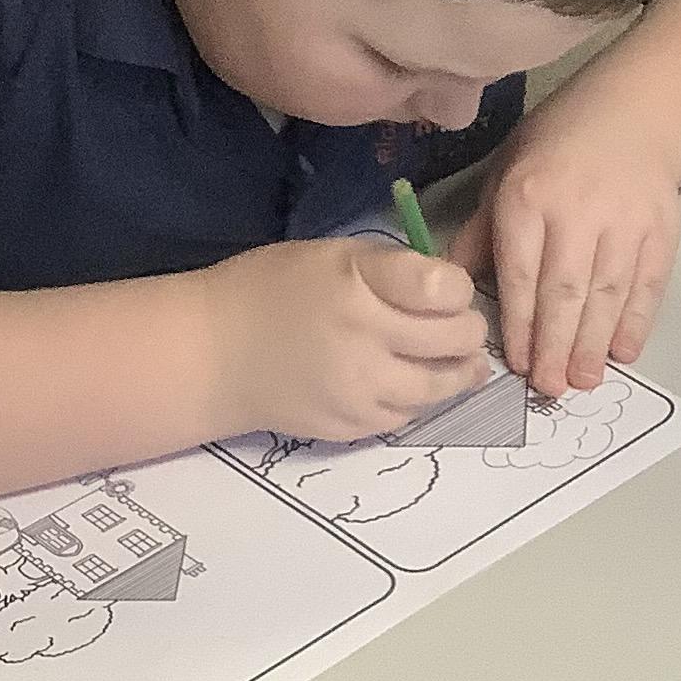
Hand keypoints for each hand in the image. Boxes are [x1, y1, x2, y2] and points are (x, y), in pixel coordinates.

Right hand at [207, 237, 489, 441]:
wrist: (212, 354)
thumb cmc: (271, 290)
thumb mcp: (332, 254)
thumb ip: (392, 270)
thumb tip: (452, 293)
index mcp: (358, 282)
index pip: (444, 288)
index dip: (459, 289)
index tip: (449, 291)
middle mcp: (364, 337)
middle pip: (455, 340)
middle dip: (468, 331)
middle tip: (461, 328)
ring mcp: (360, 389)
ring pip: (441, 386)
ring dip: (458, 372)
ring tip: (460, 362)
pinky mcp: (352, 426)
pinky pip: (408, 415)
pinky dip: (418, 399)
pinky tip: (409, 383)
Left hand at [448, 108, 680, 398]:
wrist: (633, 115)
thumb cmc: (555, 148)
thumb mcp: (505, 175)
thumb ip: (482, 232)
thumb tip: (450, 287)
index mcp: (529, 197)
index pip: (521, 274)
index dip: (520, 324)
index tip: (518, 364)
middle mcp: (578, 210)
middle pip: (565, 291)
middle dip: (556, 345)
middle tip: (551, 387)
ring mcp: (625, 221)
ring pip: (607, 294)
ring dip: (594, 343)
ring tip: (584, 380)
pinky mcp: (661, 230)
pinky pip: (647, 285)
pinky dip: (636, 322)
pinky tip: (622, 352)